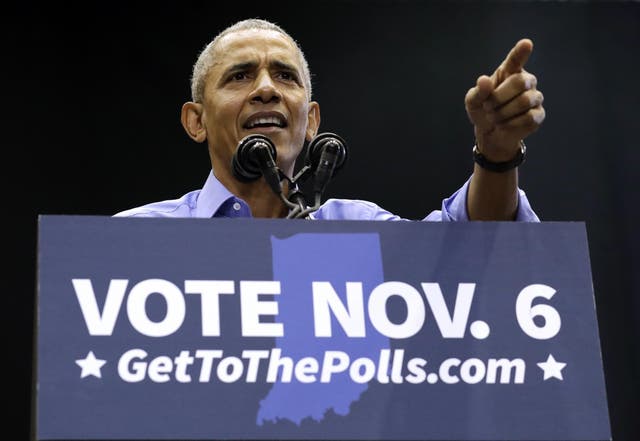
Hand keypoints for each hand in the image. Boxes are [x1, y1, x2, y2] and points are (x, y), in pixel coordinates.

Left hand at [465, 39, 544, 161]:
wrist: (490, 132)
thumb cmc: (483, 110)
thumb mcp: (473, 101)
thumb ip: (478, 91)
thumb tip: (484, 80)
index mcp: (509, 72)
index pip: (516, 59)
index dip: (521, 51)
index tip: (526, 44)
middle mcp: (526, 81)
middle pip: (520, 82)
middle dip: (499, 97)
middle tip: (488, 107)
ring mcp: (535, 97)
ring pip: (524, 101)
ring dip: (503, 112)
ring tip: (493, 117)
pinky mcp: (538, 115)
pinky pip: (528, 118)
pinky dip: (510, 124)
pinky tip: (503, 125)